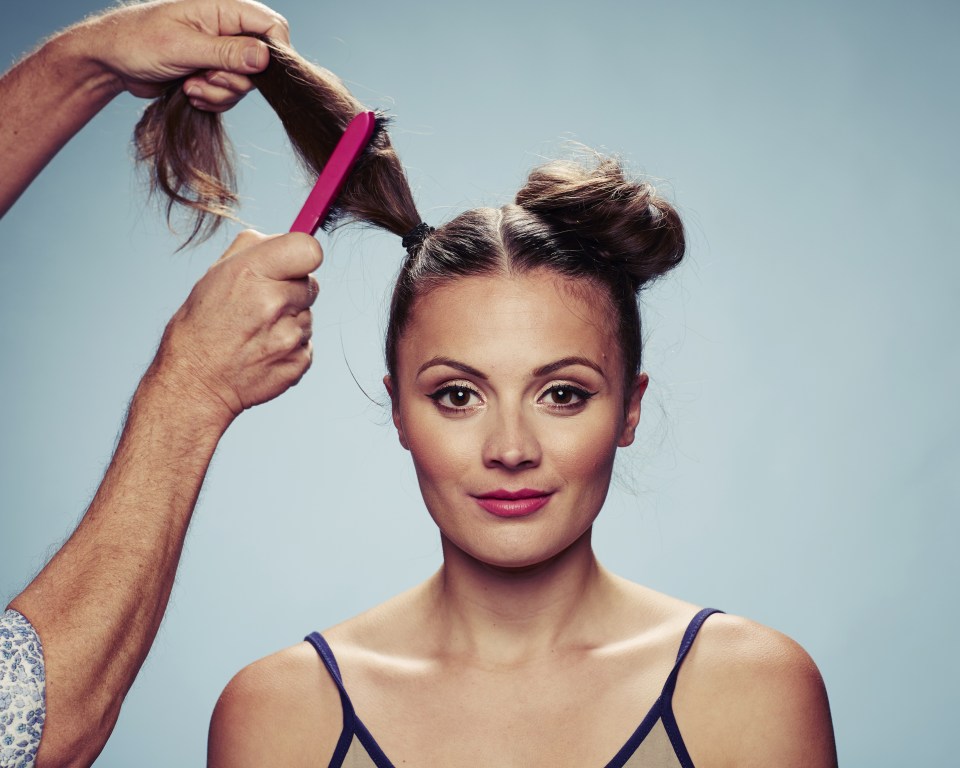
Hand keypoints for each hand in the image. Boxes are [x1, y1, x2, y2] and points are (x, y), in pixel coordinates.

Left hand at [78, 0, 289, 111]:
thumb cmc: (137, 41)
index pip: (271, 26)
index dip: (273, 52)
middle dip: (234, 80)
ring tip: (189, 86)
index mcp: (222, 9)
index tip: (257, 72)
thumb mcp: (182, 47)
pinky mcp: (212, 74)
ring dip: (219, 93)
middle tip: (205, 77)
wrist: (110, 62)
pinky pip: (229, 95)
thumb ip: (226, 52)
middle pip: (260, 63)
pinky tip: (189, 93)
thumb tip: (264, 57)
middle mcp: (226, 30)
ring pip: (244, 84)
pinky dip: (212, 100)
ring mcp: (220, 54)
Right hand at [152, 230, 321, 424]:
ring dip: (291, 320)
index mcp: (252, 273)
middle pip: (312, 283)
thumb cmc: (202, 324)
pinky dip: (290, 347)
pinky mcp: (298, 362)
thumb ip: (255, 248)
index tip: (295, 264)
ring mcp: (288, 336)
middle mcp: (273, 303)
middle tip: (262, 305)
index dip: (304, 256)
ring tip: (258, 331)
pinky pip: (307, 344)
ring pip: (309, 315)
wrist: (195, 381)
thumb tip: (288, 239)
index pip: (310, 249)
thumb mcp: (217, 273)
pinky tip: (263, 350)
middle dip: (292, 290)